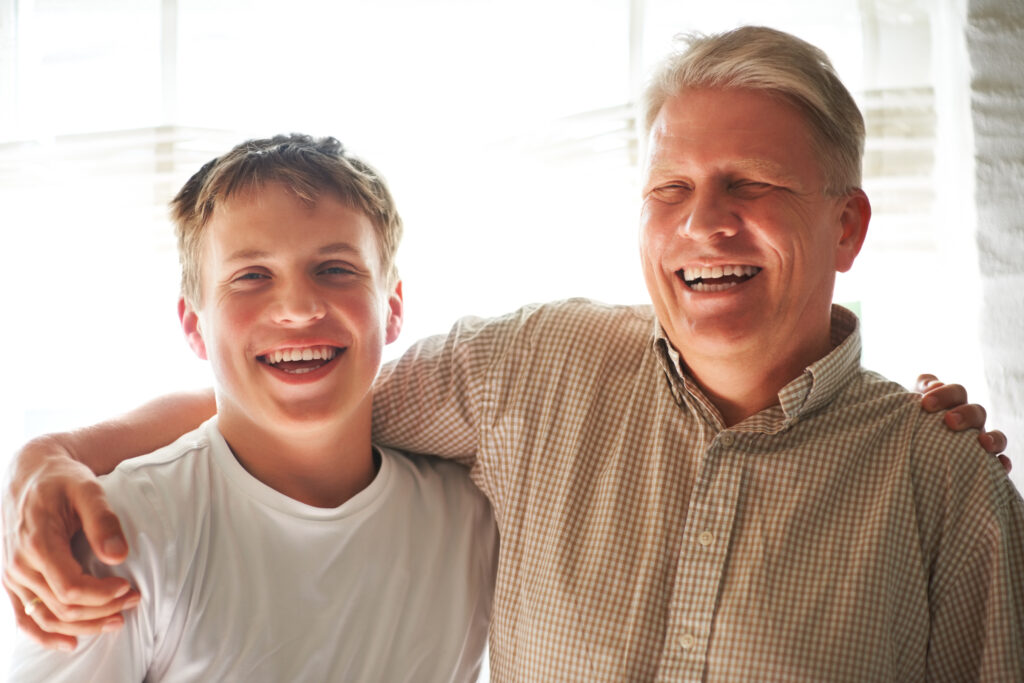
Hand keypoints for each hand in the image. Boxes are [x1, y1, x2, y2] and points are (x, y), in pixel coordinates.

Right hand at [3, 437, 139, 649]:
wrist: (32, 472)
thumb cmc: (63, 479)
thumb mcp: (88, 489)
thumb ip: (103, 521)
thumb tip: (119, 556)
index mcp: (37, 543)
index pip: (71, 588)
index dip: (103, 595)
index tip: (129, 587)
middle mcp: (19, 565)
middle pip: (63, 606)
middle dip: (103, 609)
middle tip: (135, 599)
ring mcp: (12, 575)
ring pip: (47, 617)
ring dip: (83, 626)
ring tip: (117, 620)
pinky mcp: (12, 580)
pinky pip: (24, 617)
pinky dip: (45, 635)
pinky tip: (71, 643)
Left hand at [916, 374, 1009, 473]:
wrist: (904, 449)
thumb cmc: (906, 421)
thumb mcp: (908, 403)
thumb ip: (922, 387)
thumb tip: (934, 385)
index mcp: (952, 405)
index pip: (956, 392)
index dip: (945, 395)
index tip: (925, 403)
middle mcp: (969, 422)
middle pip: (977, 412)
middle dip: (966, 415)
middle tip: (949, 420)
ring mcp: (978, 441)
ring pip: (996, 436)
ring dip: (993, 438)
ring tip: (982, 442)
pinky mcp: (982, 463)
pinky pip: (999, 464)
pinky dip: (1002, 464)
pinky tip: (1000, 465)